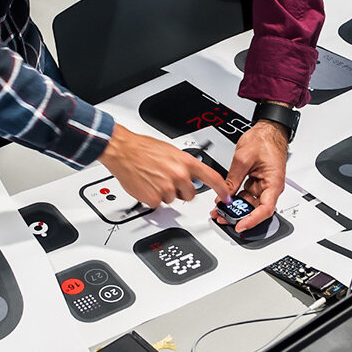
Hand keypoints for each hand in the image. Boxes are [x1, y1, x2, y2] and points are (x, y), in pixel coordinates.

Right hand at [99, 123, 229, 207]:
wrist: (123, 150)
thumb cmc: (143, 148)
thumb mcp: (171, 151)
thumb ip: (183, 165)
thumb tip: (190, 174)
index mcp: (186, 162)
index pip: (212, 178)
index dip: (222, 190)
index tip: (227, 197)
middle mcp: (179, 175)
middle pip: (191, 195)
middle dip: (182, 190)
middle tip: (169, 180)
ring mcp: (167, 188)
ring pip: (173, 199)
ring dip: (165, 193)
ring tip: (154, 179)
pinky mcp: (154, 198)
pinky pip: (158, 204)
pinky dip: (153, 197)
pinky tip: (147, 185)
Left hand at [213, 120, 286, 232]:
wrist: (268, 130)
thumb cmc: (264, 139)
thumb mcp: (243, 158)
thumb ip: (233, 179)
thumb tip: (225, 195)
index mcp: (273, 182)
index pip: (265, 209)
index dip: (252, 220)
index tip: (239, 226)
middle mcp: (270, 186)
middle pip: (256, 209)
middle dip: (239, 216)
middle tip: (222, 217)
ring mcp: (263, 185)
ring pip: (249, 203)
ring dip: (235, 208)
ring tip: (219, 210)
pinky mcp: (257, 182)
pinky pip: (246, 195)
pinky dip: (236, 198)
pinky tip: (225, 200)